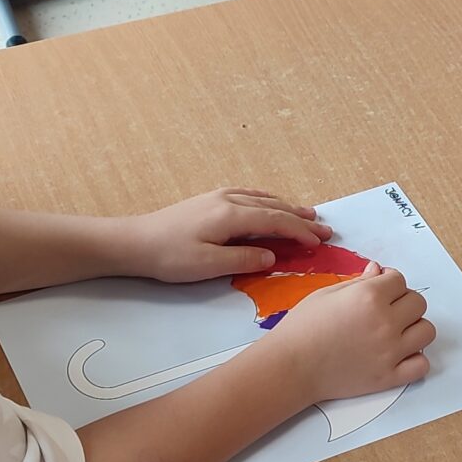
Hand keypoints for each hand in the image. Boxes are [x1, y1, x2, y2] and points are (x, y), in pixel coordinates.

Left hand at [115, 188, 330, 281]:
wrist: (135, 241)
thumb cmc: (169, 257)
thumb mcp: (208, 265)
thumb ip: (244, 259)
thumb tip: (272, 256)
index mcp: (231, 216)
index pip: (276, 221)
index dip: (301, 232)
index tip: (320, 242)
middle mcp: (229, 200)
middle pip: (274, 207)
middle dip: (302, 218)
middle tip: (325, 229)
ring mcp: (219, 197)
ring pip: (263, 199)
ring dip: (288, 207)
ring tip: (308, 214)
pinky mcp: (210, 200)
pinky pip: (250, 195)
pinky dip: (268, 201)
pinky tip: (272, 204)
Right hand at [268, 263, 434, 400]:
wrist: (290, 367)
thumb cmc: (301, 328)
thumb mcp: (326, 294)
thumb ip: (358, 282)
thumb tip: (378, 270)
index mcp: (369, 296)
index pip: (400, 280)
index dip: (389, 282)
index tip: (380, 289)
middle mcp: (385, 322)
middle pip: (417, 303)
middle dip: (403, 302)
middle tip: (386, 310)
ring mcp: (390, 351)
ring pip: (426, 331)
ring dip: (414, 328)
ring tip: (396, 332)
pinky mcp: (389, 377)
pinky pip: (421, 365)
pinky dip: (415, 359)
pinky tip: (399, 355)